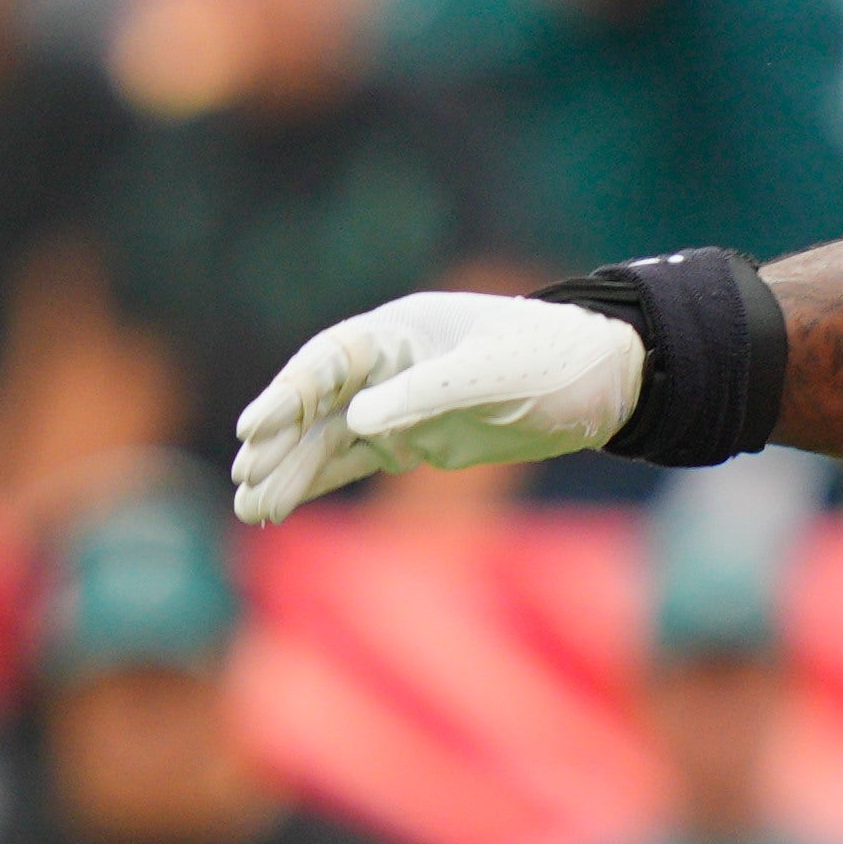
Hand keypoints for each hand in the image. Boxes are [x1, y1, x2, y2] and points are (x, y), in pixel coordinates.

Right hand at [234, 292, 644, 516]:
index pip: (327, 364)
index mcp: (399, 333)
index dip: (286, 396)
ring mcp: (397, 405)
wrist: (598, 383)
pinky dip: (319, 480)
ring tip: (250, 509)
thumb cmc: (547, 360)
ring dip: (289, 472)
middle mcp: (386, 367)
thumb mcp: (490, 374)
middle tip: (244, 484)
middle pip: (316, 406)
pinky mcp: (413, 440)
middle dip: (278, 446)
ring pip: (328, 440)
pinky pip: (353, 460)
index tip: (252, 430)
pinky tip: (282, 503)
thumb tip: (358, 419)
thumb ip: (424, 395)